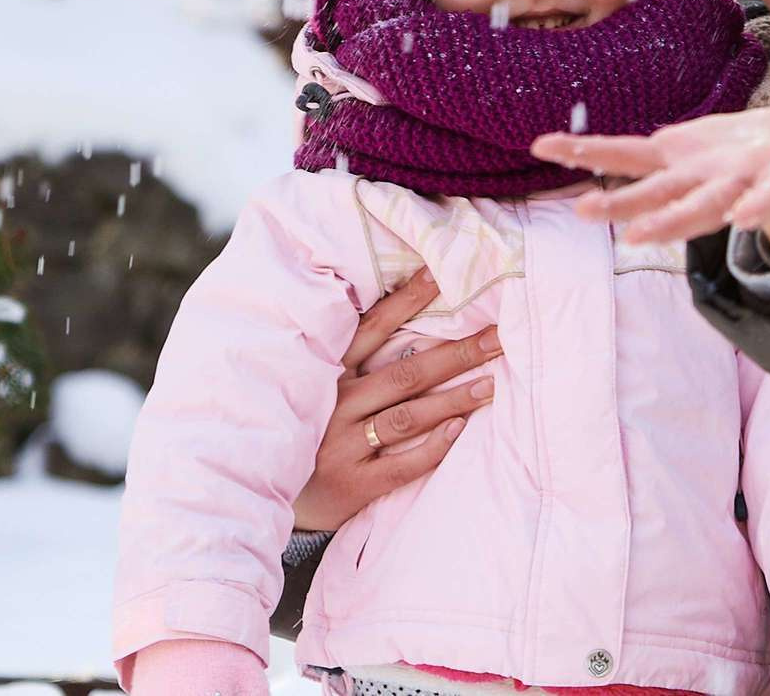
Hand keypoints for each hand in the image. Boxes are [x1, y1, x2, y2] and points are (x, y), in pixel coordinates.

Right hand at [293, 267, 501, 531]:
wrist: (272, 494)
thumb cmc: (309, 432)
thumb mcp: (321, 388)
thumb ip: (356, 361)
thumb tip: (413, 326)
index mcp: (331, 373)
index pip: (374, 328)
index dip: (408, 300)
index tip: (442, 274)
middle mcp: (337, 403)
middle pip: (406, 372)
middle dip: (456, 353)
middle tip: (497, 337)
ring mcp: (345, 444)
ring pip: (408, 416)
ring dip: (454, 398)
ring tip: (491, 383)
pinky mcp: (355, 483)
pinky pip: (402, 464)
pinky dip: (433, 445)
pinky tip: (460, 429)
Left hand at [530, 84, 769, 258]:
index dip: (763, 201)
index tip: (747, 216)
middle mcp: (730, 186)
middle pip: (700, 208)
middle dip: (670, 219)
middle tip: (636, 234)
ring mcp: (697, 174)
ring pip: (649, 191)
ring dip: (614, 201)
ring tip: (576, 211)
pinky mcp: (672, 153)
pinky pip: (623, 154)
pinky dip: (587, 152)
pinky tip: (546, 149)